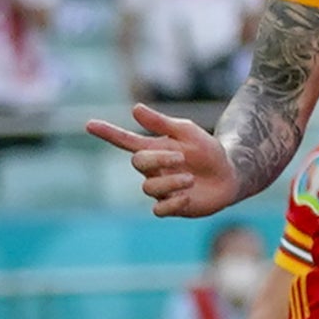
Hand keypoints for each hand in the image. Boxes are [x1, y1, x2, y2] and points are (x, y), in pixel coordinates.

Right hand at [83, 102, 236, 217]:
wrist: (229, 174)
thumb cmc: (207, 150)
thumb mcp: (187, 132)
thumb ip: (161, 123)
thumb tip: (134, 108)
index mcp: (153, 148)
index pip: (124, 140)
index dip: (107, 133)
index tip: (89, 124)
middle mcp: (153, 169)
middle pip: (138, 162)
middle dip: (158, 159)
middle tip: (181, 157)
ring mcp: (160, 189)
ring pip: (148, 188)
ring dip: (170, 181)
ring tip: (190, 178)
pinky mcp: (171, 207)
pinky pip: (159, 210)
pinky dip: (173, 202)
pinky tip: (188, 195)